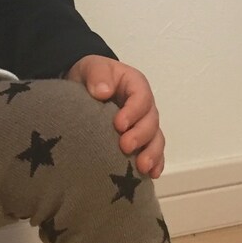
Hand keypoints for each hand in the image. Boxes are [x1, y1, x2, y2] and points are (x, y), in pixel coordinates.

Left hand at [66, 54, 164, 177]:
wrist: (85, 87)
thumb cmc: (92, 76)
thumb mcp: (91, 68)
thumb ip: (97, 75)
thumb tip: (103, 91)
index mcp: (135, 85)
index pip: (141, 97)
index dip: (133, 111)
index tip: (118, 125)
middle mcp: (144, 105)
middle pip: (151, 121)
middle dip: (141, 135)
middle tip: (125, 146)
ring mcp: (144, 124)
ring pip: (156, 138)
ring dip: (152, 153)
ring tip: (142, 167)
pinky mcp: (141, 140)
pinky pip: (153, 151)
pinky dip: (155, 163)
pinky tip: (151, 175)